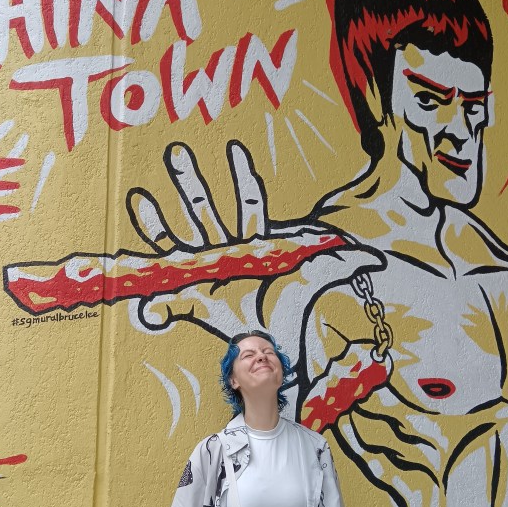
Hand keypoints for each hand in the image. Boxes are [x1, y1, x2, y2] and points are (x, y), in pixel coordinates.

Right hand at [126, 140, 384, 362]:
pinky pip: (168, 270)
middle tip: (176, 152)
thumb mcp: (310, 283)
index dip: (243, 180)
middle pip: (207, 211)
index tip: (235, 152)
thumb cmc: (286, 319)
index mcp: (253, 250)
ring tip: (139, 200)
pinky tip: (135, 238)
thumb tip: (372, 254)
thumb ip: (337, 265)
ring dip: (166, 208)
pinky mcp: (192, 292)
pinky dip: (151, 252)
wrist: (269, 354)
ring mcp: (205, 272)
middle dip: (191, 183)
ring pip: (182, 233)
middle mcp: (225, 256)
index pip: (248, 206)